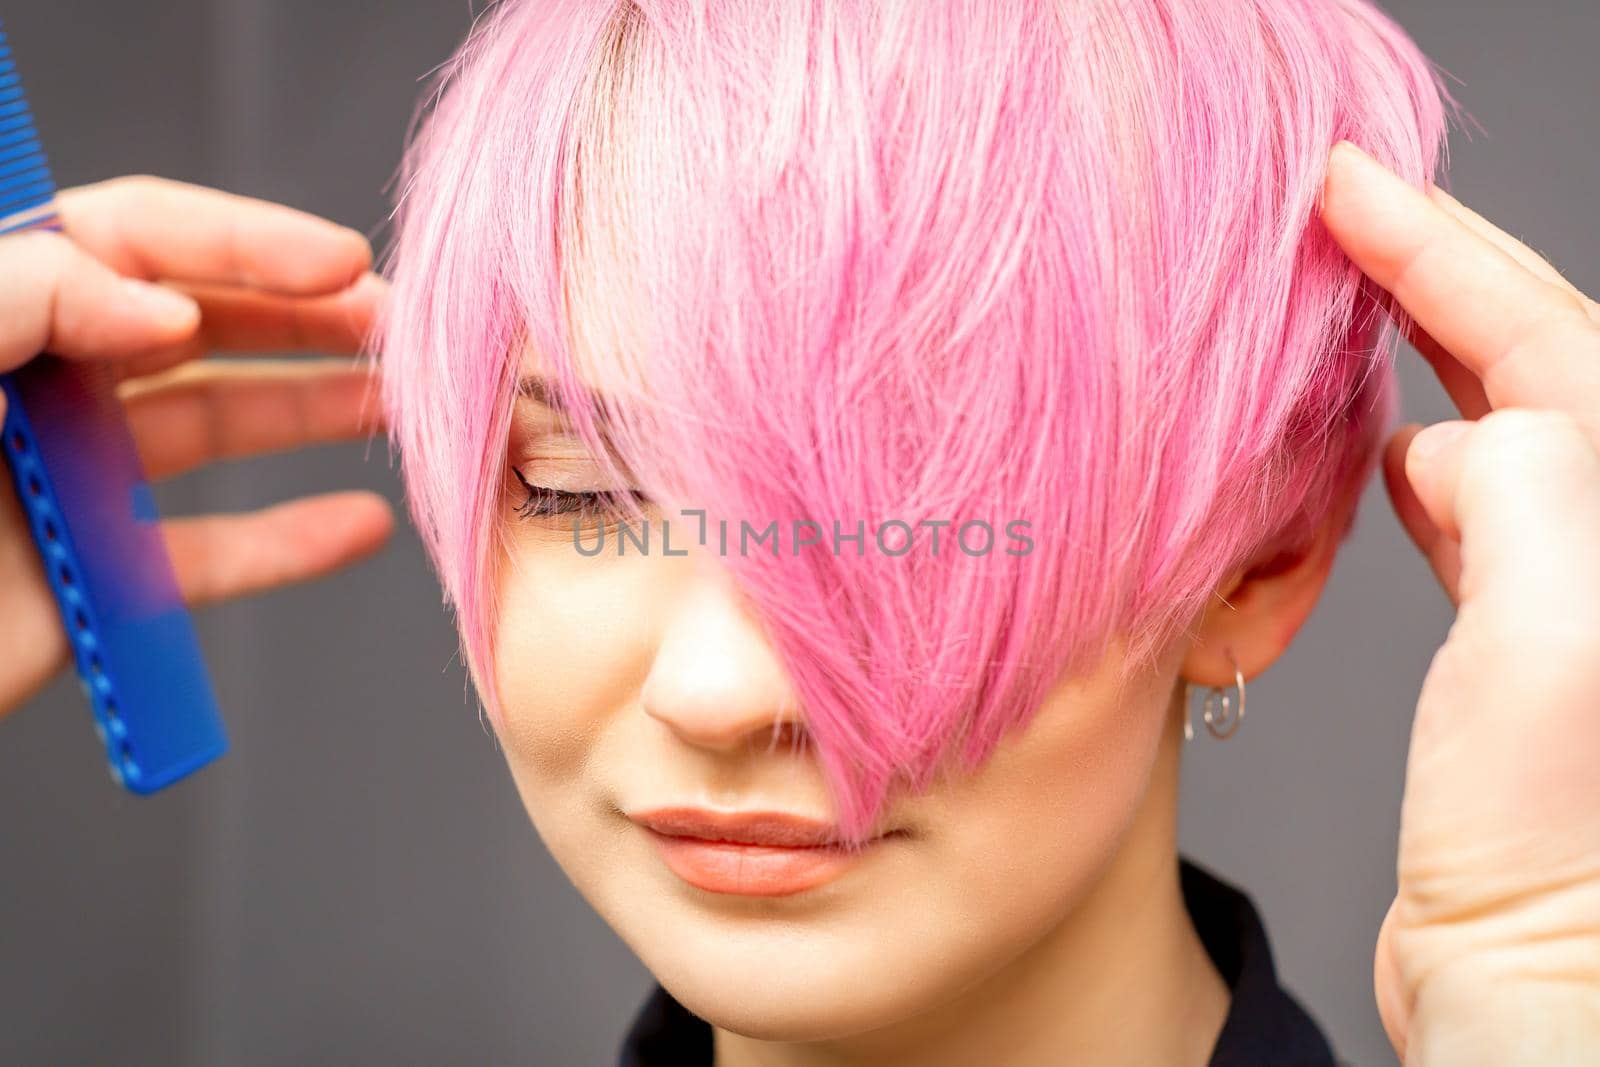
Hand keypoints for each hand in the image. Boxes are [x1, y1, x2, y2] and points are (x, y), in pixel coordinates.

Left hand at [0, 176, 392, 718]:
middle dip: (309, 321)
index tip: (339, 264)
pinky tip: (359, 527)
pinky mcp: (93, 582)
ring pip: (219, 431)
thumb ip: (24, 297)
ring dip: (318, 418)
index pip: (135, 241)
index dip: (244, 241)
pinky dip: (288, 545)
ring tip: (408, 412)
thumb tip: (162, 311)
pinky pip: (207, 558)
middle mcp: (40, 383)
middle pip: (199, 326)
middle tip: (403, 332)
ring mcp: (69, 483)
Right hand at [1322, 142, 1599, 1063]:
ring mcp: (1566, 593)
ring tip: (1346, 297)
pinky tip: (1380, 448)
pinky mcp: (1514, 648)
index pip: (1546, 341)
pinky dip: (1415, 453)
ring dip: (1421, 354)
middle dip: (1437, 273)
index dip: (1442, 252)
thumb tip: (1461, 434)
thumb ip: (1524, 492)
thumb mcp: (1551, 646)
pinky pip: (1467, 506)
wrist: (1529, 985)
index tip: (1349, 186)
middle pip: (1533, 363)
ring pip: (1497, 424)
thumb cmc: (1549, 852)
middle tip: (1341, 208)